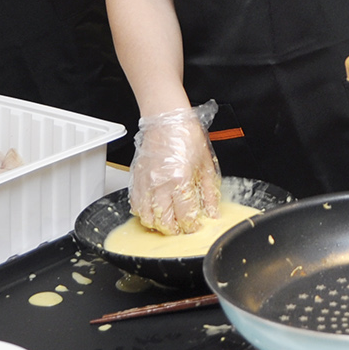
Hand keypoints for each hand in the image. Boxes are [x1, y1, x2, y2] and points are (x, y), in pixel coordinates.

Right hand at [130, 104, 221, 234]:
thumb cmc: (187, 136)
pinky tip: (154, 210)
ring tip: (168, 222)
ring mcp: (146, 182)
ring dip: (158, 224)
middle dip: (174, 230)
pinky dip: (144, 213)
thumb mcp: (206, 165)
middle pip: (164, 222)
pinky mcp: (136, 179)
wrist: (167, 119)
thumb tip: (212, 212)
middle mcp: (160, 183)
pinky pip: (136, 205)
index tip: (195, 226)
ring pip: (147, 217)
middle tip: (182, 228)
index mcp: (180, 179)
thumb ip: (209, 193)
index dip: (191, 226)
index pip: (185, 216)